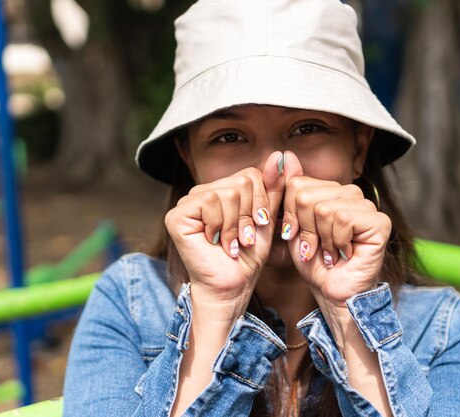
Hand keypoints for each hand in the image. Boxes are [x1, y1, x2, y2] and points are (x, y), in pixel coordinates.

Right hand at [165, 151, 287, 313]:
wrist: (233, 286)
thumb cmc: (248, 255)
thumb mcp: (266, 218)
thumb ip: (273, 187)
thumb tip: (282, 155)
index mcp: (222, 190)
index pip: (251, 174)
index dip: (262, 202)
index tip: (258, 226)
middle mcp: (203, 191)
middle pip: (242, 181)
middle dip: (250, 214)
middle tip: (244, 238)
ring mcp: (188, 201)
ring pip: (229, 191)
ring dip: (237, 224)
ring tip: (232, 243)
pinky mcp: (177, 214)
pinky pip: (211, 199)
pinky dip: (222, 225)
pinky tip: (217, 243)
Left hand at [281, 152, 391, 306]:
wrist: (332, 293)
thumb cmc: (314, 262)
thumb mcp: (292, 226)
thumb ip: (288, 192)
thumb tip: (286, 156)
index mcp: (330, 191)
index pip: (297, 184)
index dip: (290, 216)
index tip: (297, 237)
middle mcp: (350, 193)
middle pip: (307, 195)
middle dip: (304, 229)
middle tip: (315, 248)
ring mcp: (367, 205)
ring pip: (324, 208)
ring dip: (321, 239)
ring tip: (330, 251)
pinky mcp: (380, 221)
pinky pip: (343, 218)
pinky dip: (336, 241)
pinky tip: (344, 253)